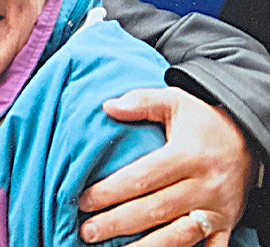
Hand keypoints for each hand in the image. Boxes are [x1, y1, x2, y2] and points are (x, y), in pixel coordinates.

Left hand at [78, 87, 251, 246]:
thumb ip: (141, 101)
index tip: (84, 200)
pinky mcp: (226, 224)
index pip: (143, 177)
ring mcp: (217, 209)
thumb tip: (108, 106)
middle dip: (118, 223)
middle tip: (88, 231)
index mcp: (188, 155)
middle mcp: (204, 185)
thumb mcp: (175, 102)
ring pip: (178, 236)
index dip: (111, 191)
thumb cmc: (203, 122)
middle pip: (155, 209)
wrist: (250, 139)